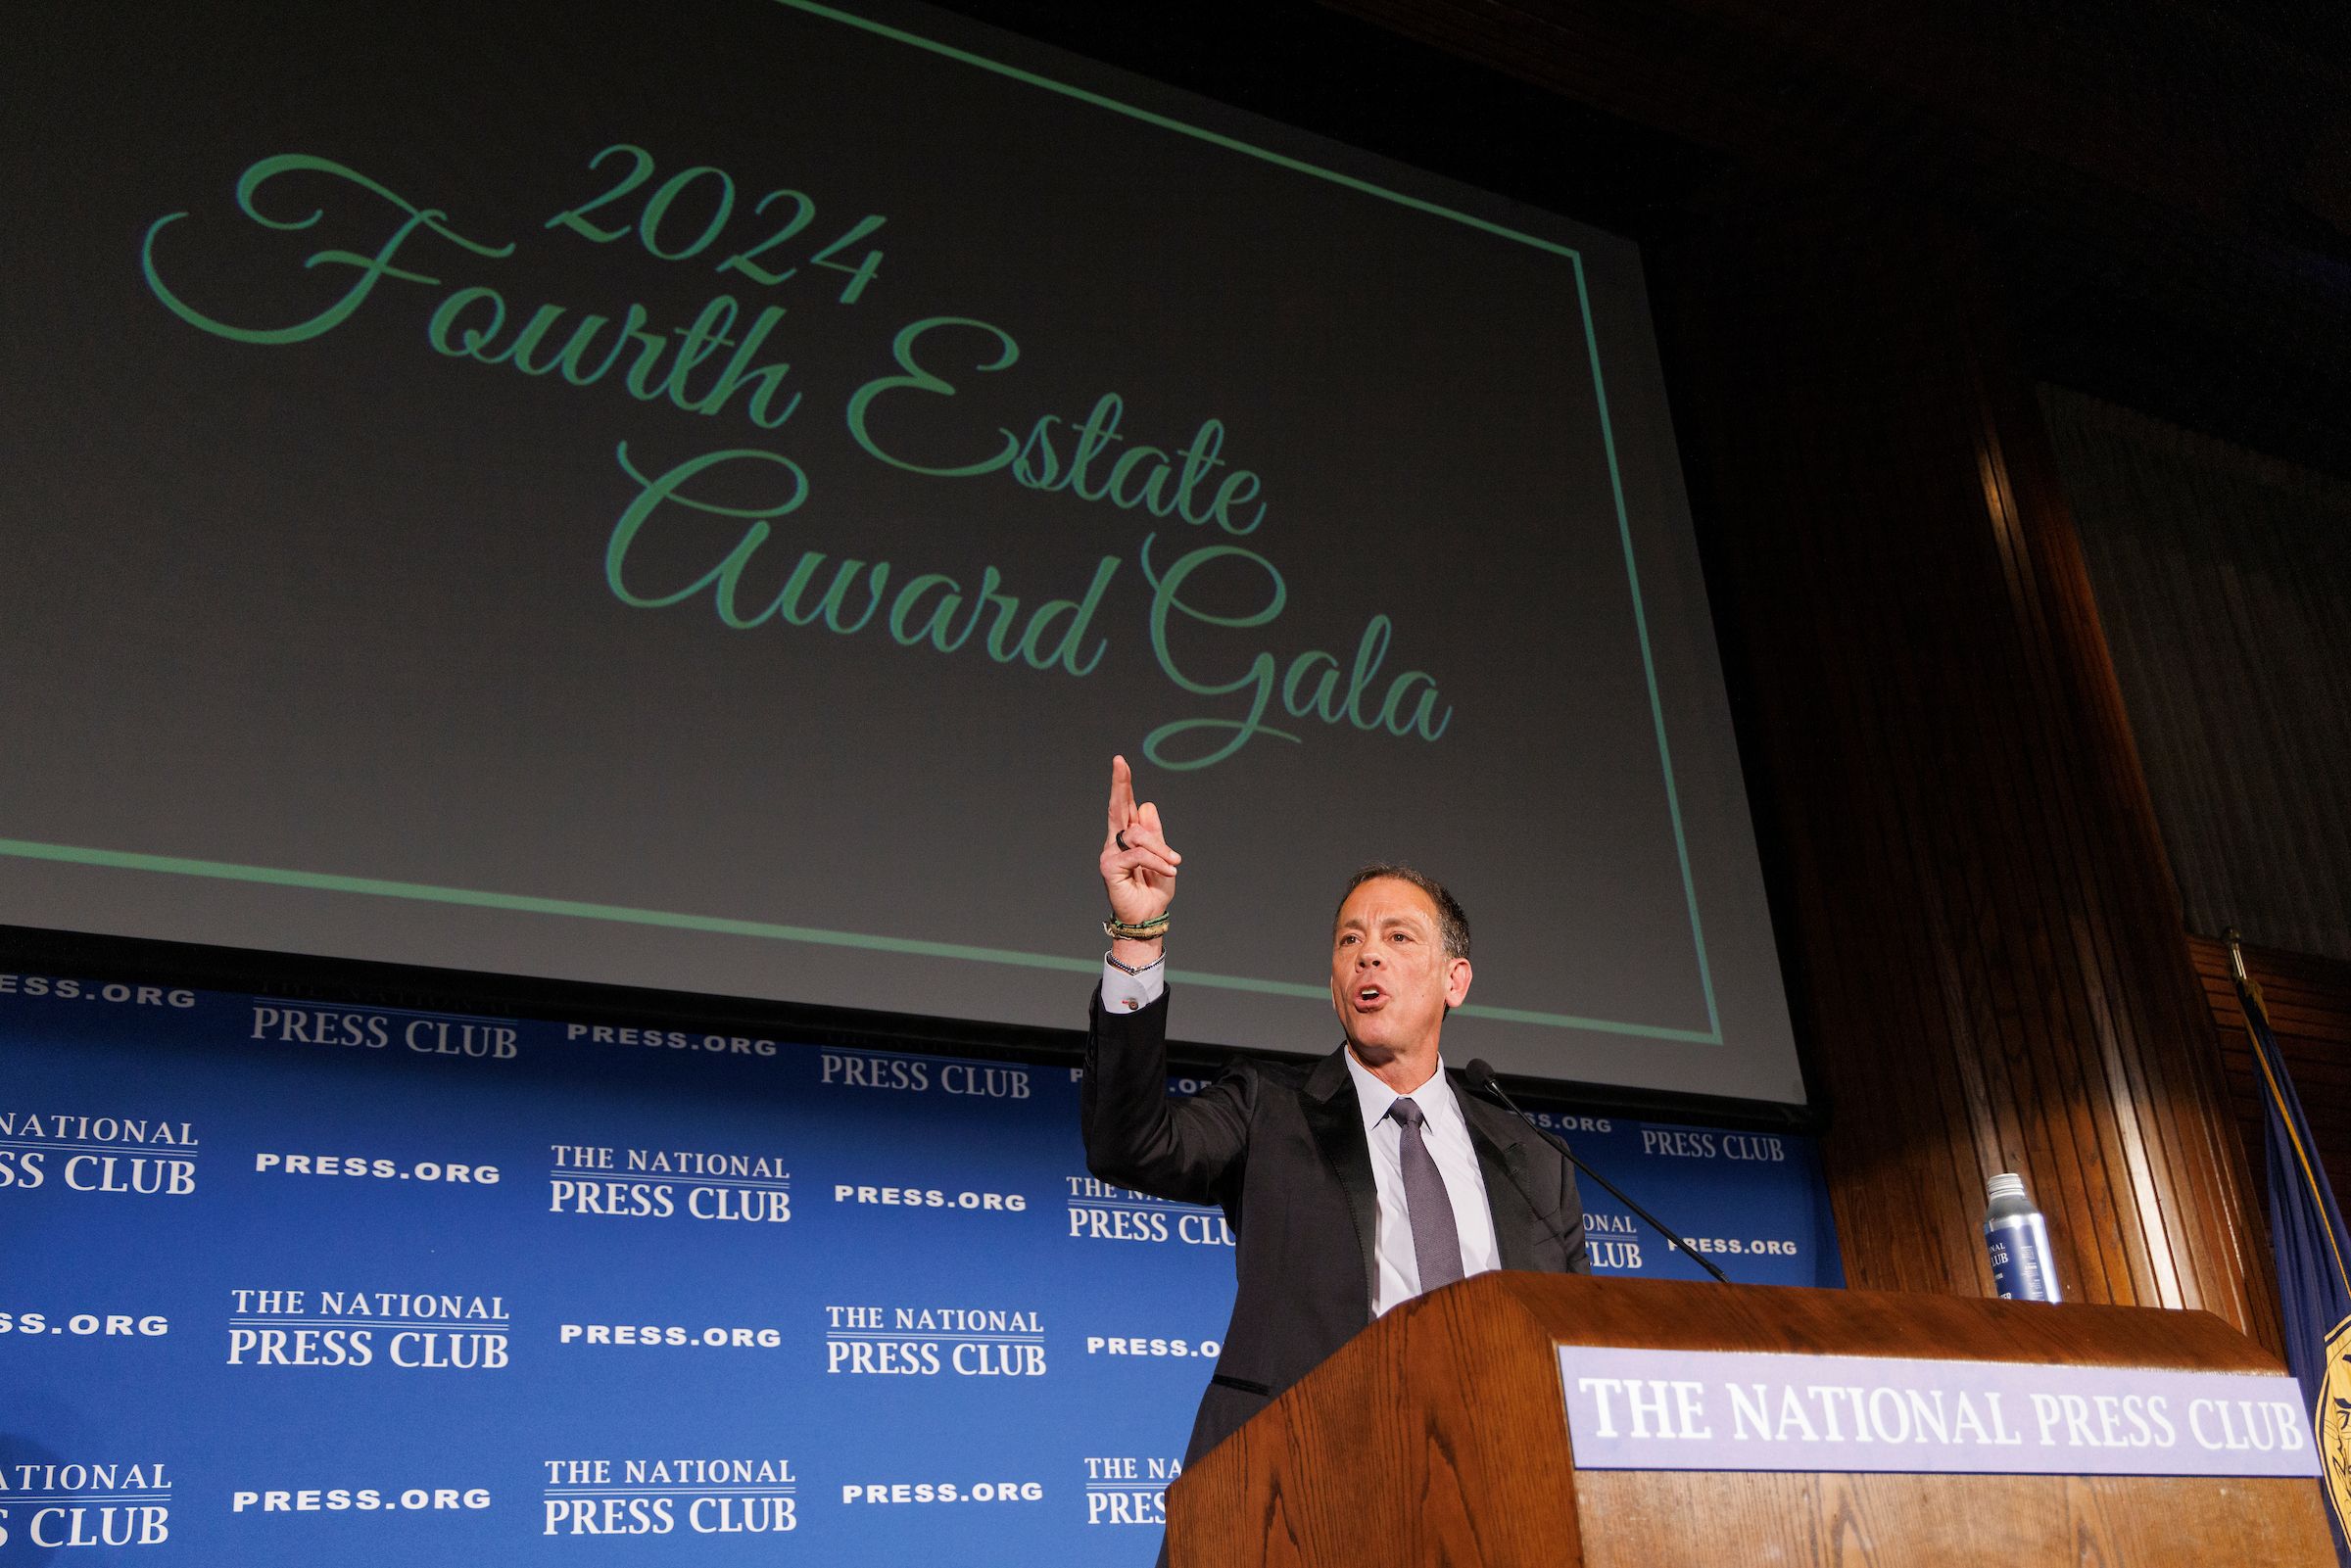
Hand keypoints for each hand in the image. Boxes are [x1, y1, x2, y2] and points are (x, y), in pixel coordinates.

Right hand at [1100, 754, 1179, 929]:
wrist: (1148, 917)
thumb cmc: (1154, 889)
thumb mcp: (1163, 857)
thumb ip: (1155, 833)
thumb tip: (1146, 804)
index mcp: (1128, 836)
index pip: (1126, 806)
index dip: (1123, 784)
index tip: (1120, 762)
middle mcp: (1115, 841)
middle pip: (1118, 807)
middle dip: (1120, 784)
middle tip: (1119, 761)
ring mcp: (1110, 853)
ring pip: (1137, 835)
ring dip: (1161, 849)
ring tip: (1173, 864)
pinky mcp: (1109, 867)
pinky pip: (1138, 854)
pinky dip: (1157, 861)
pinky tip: (1169, 870)